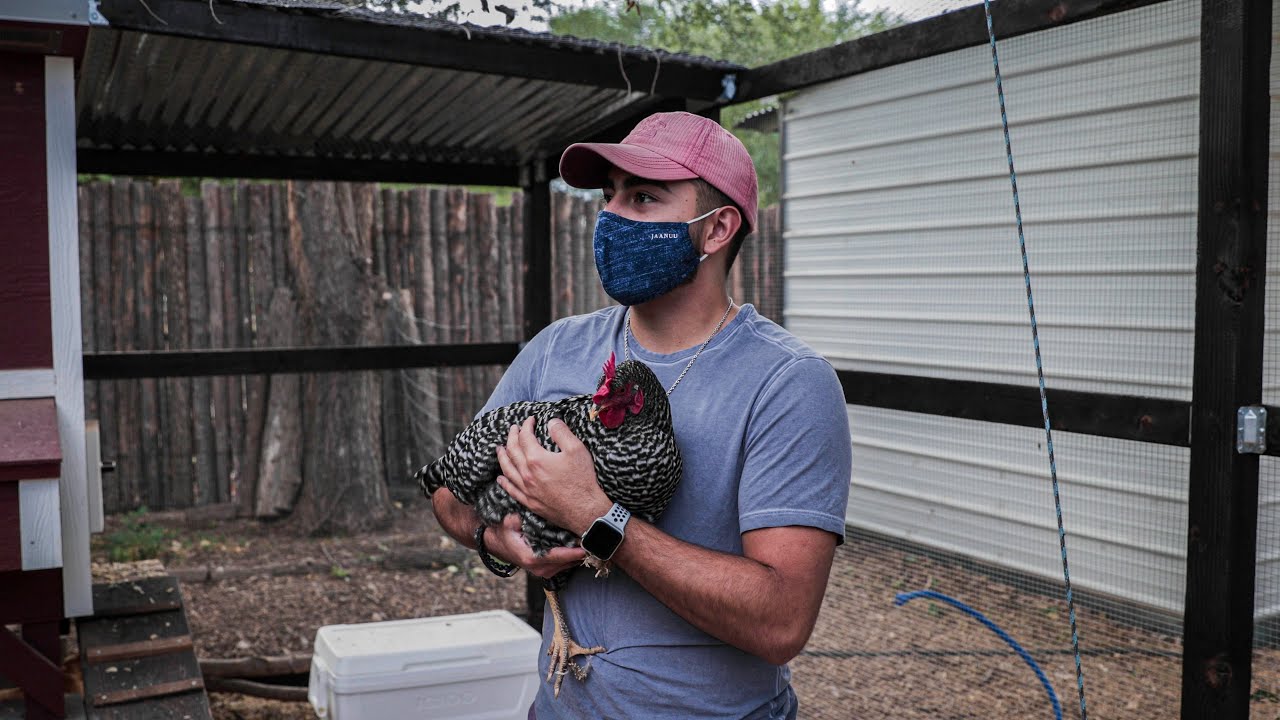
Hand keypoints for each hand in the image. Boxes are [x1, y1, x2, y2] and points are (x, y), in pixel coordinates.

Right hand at [486, 513, 585, 578]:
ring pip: (568, 565)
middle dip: (581, 552)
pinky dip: (574, 557)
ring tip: (593, 541)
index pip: (558, 556)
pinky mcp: (547, 570)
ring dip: (580, 555)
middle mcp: (539, 568)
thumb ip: (514, 520)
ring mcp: (543, 571)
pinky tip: (582, 545)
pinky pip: (565, 565)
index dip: (574, 552)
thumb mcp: (508, 522)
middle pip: (567, 562)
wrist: (498, 543)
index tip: (587, 545)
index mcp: (531, 557)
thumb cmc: (505, 531)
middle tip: (597, 539)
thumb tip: (517, 518)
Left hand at [496, 416, 610, 534]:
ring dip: (502, 457)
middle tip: (513, 429)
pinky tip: (500, 478)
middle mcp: (527, 474)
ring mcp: (527, 489)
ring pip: (507, 470)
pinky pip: (511, 490)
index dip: (526, 426)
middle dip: (511, 437)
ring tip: (500, 449)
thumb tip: (551, 421)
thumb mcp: (576, 449)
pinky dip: (504, 483)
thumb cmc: (582, 479)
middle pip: (512, 451)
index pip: (525, 437)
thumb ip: (561, 432)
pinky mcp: (530, 502)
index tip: (530, 420)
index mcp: (536, 459)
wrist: (585, 509)